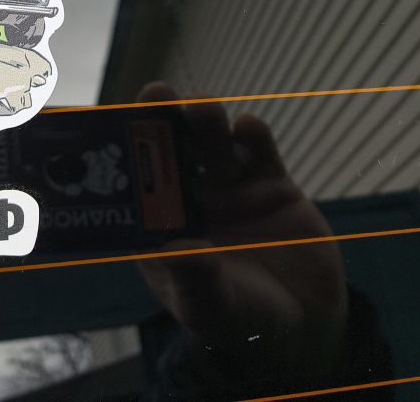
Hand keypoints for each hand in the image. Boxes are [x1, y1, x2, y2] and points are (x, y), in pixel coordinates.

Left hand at [135, 82, 347, 350]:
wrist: (304, 325)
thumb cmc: (241, 321)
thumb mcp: (211, 308)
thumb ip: (195, 278)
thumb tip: (176, 249)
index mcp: (163, 227)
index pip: (134, 183)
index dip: (124, 154)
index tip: (114, 126)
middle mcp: (192, 200)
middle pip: (172, 150)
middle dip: (162, 120)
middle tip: (157, 94)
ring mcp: (231, 188)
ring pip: (212, 142)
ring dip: (205, 119)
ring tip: (202, 106)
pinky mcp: (271, 184)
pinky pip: (259, 151)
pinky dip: (252, 134)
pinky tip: (247, 127)